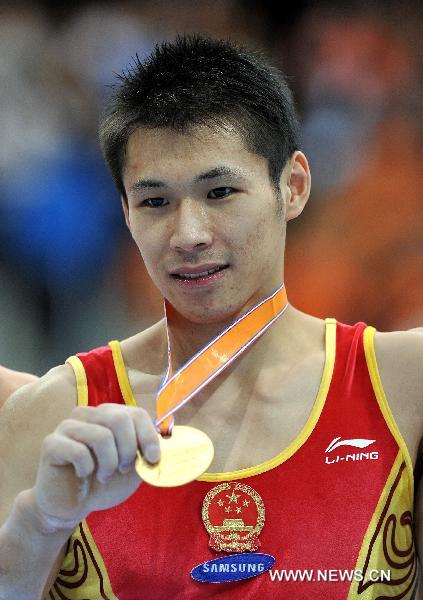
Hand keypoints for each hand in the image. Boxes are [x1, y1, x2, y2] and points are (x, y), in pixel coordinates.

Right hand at [32, 404, 159, 529]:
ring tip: (104, 476)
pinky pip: (78, 451)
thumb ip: (147, 453)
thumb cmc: (103, 483)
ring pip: (101, 435)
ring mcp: (68, 426)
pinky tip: (83, 475)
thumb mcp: (133, 469)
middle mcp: (89, 414)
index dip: (148, 435)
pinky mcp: (51, 443)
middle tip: (124, 469)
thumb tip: (171, 444)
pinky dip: (87, 469)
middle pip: (119, 419)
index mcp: (110, 415)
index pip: (136, 413)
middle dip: (128, 449)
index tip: (152, 459)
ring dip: (109, 463)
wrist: (71, 506)